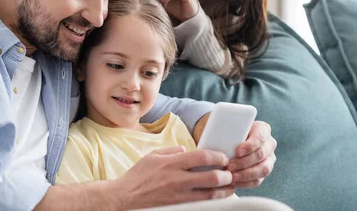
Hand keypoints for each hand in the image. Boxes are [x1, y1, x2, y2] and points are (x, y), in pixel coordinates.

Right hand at [116, 146, 234, 208]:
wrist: (126, 197)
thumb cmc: (138, 175)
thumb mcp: (153, 155)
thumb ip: (171, 150)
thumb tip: (186, 150)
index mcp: (172, 163)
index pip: (202, 157)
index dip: (217, 156)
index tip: (223, 157)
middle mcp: (178, 179)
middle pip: (211, 177)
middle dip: (226, 175)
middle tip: (230, 172)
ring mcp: (179, 195)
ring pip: (209, 195)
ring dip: (223, 190)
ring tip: (229, 186)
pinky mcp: (178, 206)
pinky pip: (200, 204)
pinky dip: (212, 201)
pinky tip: (216, 197)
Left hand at [227, 121, 276, 187]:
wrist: (229, 140)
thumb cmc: (227, 131)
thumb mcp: (228, 126)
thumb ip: (227, 128)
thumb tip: (218, 135)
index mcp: (263, 129)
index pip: (260, 137)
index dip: (250, 145)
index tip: (238, 151)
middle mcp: (269, 144)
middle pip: (261, 154)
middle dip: (244, 162)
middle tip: (230, 165)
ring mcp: (269, 159)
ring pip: (263, 169)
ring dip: (246, 174)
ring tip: (231, 176)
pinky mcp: (263, 172)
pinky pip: (258, 180)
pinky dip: (245, 183)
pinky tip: (234, 182)